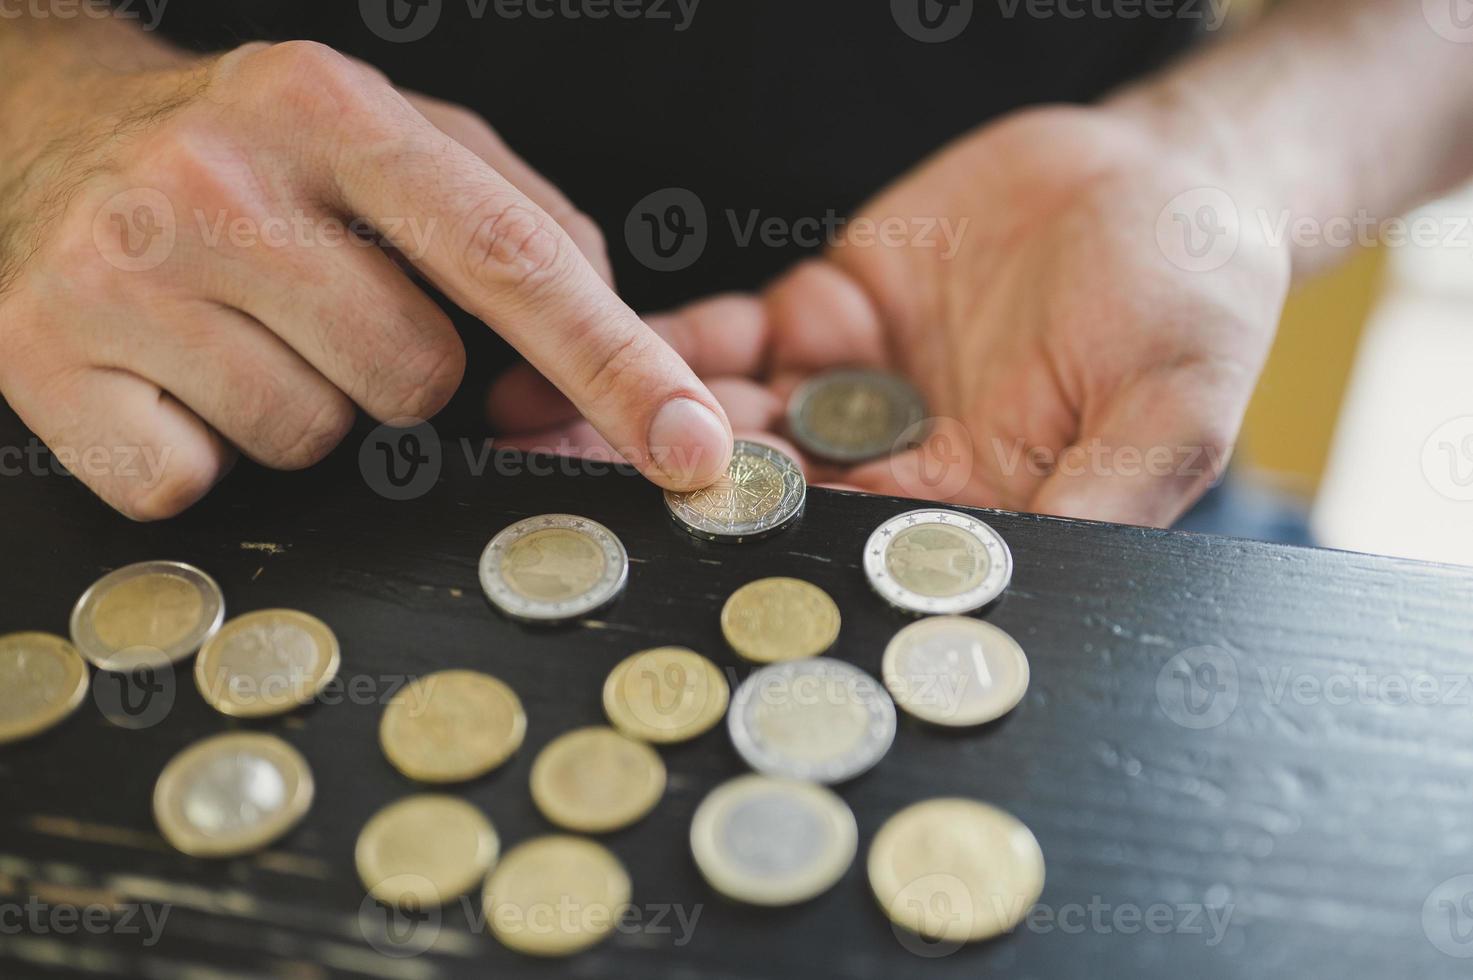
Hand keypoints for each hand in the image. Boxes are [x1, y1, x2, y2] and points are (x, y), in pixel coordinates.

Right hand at [0, 35, 732, 518]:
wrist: (35, 123)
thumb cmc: (246, 146)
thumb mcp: (387, 134)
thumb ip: (516, 214)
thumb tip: (620, 326)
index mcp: (330, 110)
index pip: (511, 258)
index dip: (617, 363)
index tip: (692, 445)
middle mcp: (217, 179)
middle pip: (416, 379)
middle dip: (397, 372)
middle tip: (318, 303)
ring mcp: (119, 272)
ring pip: (312, 439)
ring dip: (302, 406)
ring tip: (238, 326)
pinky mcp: (40, 359)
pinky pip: (196, 481)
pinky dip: (202, 450)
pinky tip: (168, 372)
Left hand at [495, 104, 1290, 525]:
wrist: (1167, 175)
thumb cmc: (1196, 298)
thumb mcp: (1175, 407)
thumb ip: (1101, 496)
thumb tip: (1025, 591)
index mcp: (970, 509)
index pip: (844, 550)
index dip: (751, 551)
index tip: (657, 553)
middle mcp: (899, 464)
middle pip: (761, 493)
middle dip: (657, 490)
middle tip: (550, 489)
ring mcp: (853, 388)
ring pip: (725, 417)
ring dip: (631, 418)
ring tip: (533, 418)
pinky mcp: (826, 310)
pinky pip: (732, 332)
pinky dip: (664, 339)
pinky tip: (585, 343)